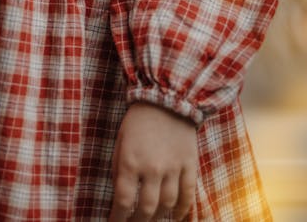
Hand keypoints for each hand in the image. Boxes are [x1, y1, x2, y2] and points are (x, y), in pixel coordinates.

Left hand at [108, 103, 196, 220]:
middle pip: (146, 208)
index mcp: (130, 161)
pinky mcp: (189, 164)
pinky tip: (176, 217)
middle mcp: (152, 168)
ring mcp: (173, 167)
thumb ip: (119, 169)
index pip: (123, 201)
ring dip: (158, 218)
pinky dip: (182, 210)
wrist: (166, 98)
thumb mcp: (120, 141)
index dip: (117, 218)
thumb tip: (120, 196)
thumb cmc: (138, 120)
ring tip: (151, 221)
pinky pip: (188, 194)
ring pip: (167, 205)